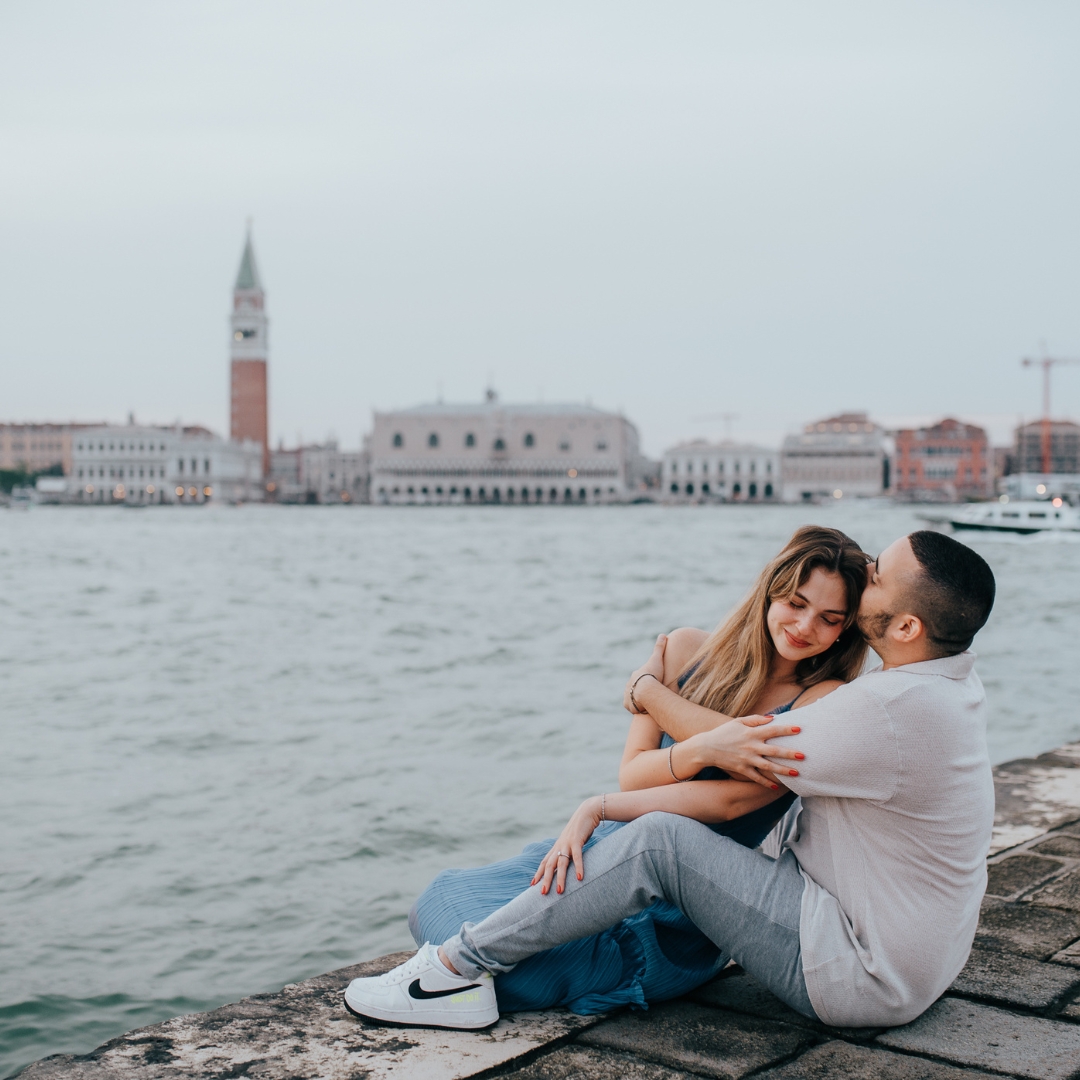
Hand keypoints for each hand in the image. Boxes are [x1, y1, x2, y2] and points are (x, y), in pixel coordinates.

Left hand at [531, 797, 602, 895]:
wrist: (587, 812)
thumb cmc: (581, 829)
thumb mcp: (572, 841)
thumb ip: (569, 852)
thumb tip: (568, 863)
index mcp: (557, 846)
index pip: (544, 862)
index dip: (538, 873)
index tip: (532, 885)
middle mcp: (559, 846)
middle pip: (549, 865)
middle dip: (545, 879)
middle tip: (543, 893)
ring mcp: (567, 843)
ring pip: (561, 863)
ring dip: (560, 878)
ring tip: (560, 891)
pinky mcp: (577, 841)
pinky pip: (577, 856)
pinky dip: (578, 867)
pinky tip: (580, 878)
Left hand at [624, 634, 667, 713]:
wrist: (646, 689)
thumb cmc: (653, 674)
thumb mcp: (657, 659)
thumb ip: (659, 647)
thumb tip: (663, 634)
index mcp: (635, 675)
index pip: (641, 678)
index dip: (647, 680)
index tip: (654, 683)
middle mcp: (629, 685)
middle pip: (636, 688)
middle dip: (642, 691)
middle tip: (651, 696)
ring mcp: (628, 695)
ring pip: (633, 699)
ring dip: (639, 701)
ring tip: (648, 705)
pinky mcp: (628, 706)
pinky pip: (632, 708)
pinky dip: (637, 709)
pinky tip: (644, 710)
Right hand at [690, 715, 804, 788]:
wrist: (706, 748)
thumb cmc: (724, 732)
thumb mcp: (738, 721)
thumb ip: (756, 719)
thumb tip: (773, 718)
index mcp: (751, 733)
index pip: (772, 730)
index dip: (786, 729)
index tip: (800, 729)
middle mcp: (751, 747)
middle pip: (774, 751)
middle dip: (789, 753)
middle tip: (803, 756)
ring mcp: (747, 759)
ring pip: (768, 766)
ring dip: (783, 770)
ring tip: (797, 773)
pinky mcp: (742, 769)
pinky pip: (756, 778)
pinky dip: (766, 783)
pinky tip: (776, 787)